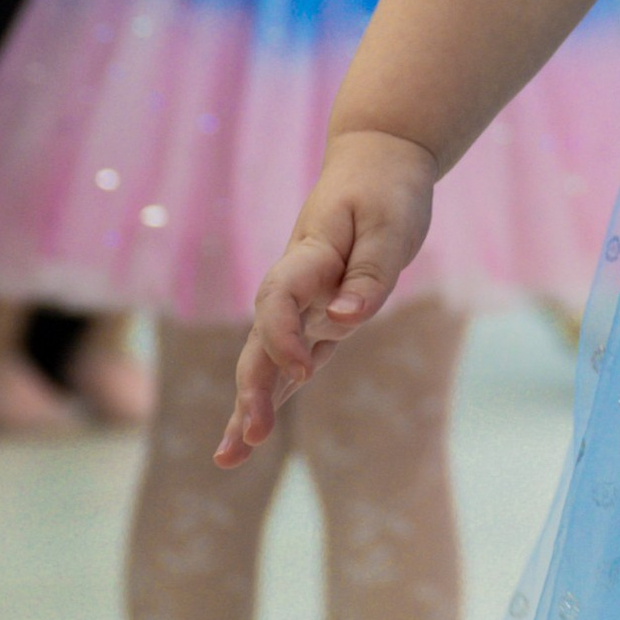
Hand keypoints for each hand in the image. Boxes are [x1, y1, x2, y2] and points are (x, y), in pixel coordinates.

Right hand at [216, 131, 436, 463]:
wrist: (375, 162)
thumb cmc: (387, 191)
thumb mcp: (392, 226)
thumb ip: (370, 275)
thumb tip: (345, 321)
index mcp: (308, 259)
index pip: (279, 302)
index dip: (282, 338)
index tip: (301, 372)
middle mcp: (295, 286)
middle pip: (261, 342)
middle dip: (253, 392)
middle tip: (250, 438)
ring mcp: (301, 304)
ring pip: (266, 359)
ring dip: (249, 406)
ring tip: (227, 457)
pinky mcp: (316, 316)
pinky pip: (288, 362)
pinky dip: (271, 395)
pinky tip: (249, 435)